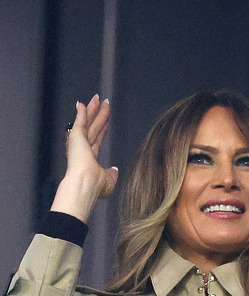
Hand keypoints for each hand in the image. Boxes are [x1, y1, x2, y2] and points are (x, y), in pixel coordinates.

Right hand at [50, 94, 118, 222]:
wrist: (85, 184)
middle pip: (93, 127)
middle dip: (98, 115)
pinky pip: (80, 121)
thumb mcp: (108, 180)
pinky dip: (81, 112)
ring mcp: (79, 142)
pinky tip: (82, 103)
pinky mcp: (76, 137)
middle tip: (103, 102)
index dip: (102, 129)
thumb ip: (111, 174)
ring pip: (89, 121)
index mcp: (89, 158)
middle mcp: (83, 148)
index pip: (97, 139)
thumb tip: (115, 169)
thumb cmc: (95, 187)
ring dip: (93, 110)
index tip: (106, 120)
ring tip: (98, 98)